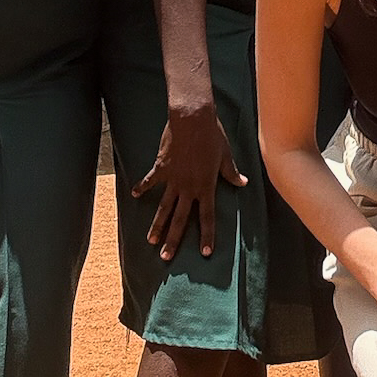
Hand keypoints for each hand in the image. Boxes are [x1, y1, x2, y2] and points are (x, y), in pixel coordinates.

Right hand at [133, 101, 247, 260]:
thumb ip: (231, 173)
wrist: (192, 119)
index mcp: (206, 187)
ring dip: (158, 225)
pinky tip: (134, 195)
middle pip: (181, 219)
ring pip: (164, 207)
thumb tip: (243, 183)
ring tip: (151, 241)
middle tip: (166, 258)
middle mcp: (188, 188)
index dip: (207, 236)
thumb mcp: (226, 155)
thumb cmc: (213, 136)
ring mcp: (173, 179)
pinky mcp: (161, 167)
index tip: (205, 253)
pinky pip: (150, 181)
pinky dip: (142, 188)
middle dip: (174, 240)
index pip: (208, 217)